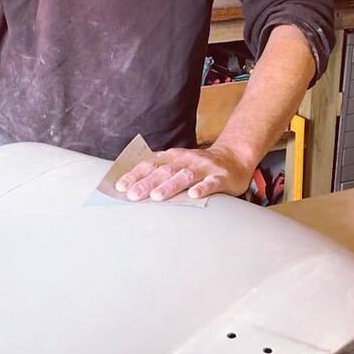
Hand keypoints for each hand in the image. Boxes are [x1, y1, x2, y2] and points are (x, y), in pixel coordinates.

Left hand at [114, 144, 254, 201]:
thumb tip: (130, 185)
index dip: (135, 175)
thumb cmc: (198, 166)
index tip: (120, 187)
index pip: (150, 164)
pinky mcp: (220, 177)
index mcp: (173, 157)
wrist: (233, 158)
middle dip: (147, 183)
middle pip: (164, 171)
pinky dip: (202, 188)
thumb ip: (158, 171)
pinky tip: (193, 195)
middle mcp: (186, 160)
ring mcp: (204, 167)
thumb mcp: (177, 163)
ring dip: (170, 186)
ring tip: (156, 197)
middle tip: (132, 195)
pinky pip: (210, 183)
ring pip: (184, 176)